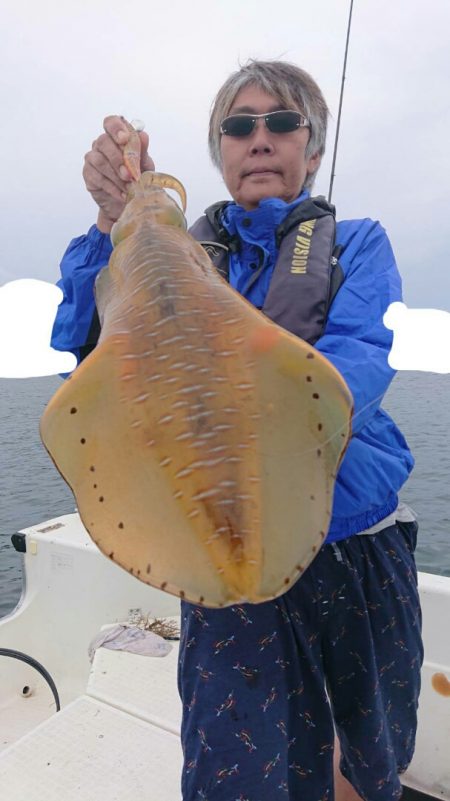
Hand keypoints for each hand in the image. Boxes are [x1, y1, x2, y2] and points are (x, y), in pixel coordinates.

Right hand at [83, 115, 154, 233]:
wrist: (127, 203)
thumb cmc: (136, 179)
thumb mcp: (145, 166)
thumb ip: (142, 151)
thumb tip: (143, 135)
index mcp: (116, 137)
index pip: (111, 122)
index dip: (116, 128)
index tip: (125, 139)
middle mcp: (102, 144)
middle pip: (104, 141)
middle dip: (119, 159)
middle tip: (131, 175)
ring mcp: (93, 158)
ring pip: (100, 160)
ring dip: (116, 176)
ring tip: (129, 187)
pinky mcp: (88, 173)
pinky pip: (97, 177)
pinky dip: (112, 187)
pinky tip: (122, 194)